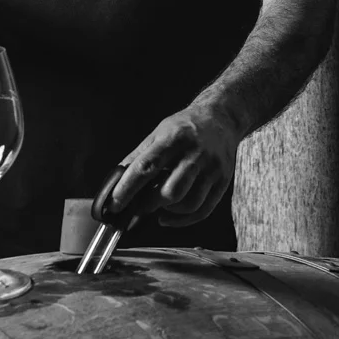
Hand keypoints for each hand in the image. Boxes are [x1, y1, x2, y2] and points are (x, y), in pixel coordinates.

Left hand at [110, 104, 240, 227]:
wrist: (221, 117)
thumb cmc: (185, 127)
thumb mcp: (159, 133)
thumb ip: (138, 156)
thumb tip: (116, 180)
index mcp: (174, 139)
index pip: (146, 167)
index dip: (128, 188)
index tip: (114, 204)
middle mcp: (195, 154)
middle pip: (170, 191)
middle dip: (149, 204)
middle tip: (138, 206)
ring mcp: (212, 169)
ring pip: (189, 203)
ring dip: (168, 212)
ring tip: (158, 207)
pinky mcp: (223, 181)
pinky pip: (203, 210)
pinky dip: (183, 220)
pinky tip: (170, 215)